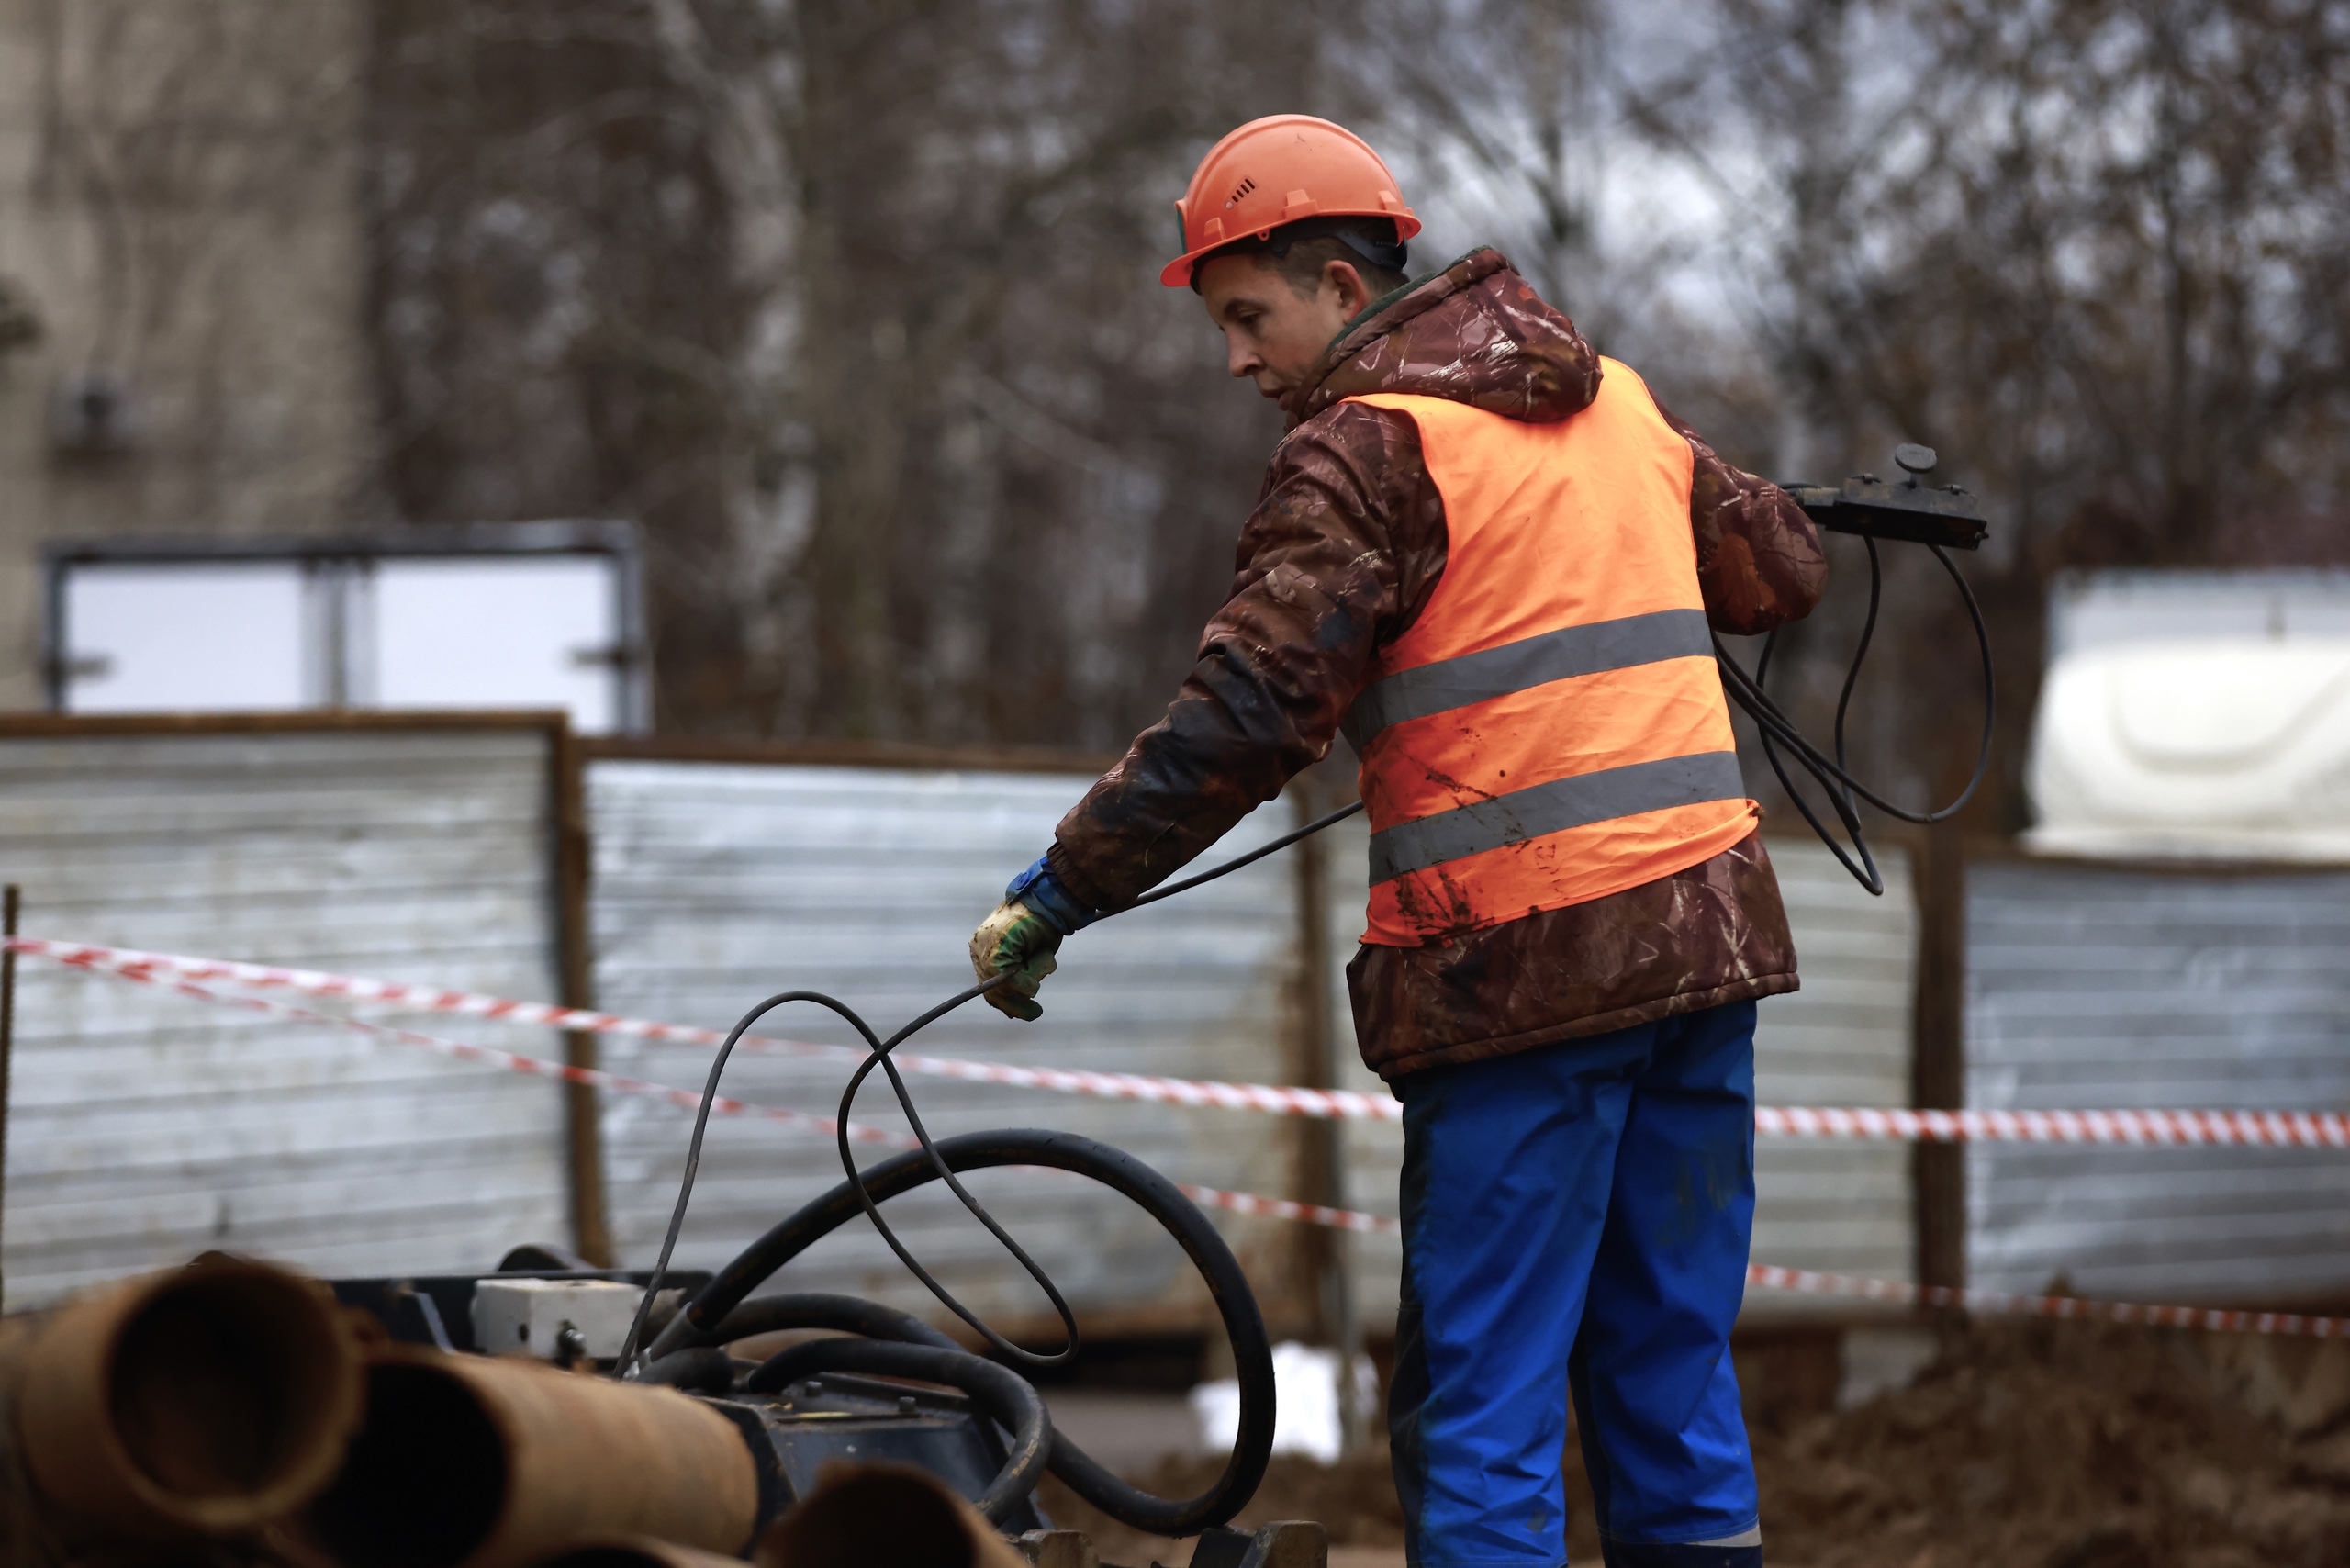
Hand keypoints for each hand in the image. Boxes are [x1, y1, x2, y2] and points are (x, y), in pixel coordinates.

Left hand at [968, 855, 1096, 1020]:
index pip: (990, 987)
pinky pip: (1009, 977)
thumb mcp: (1031, 957)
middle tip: (1036, 1013)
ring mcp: (985, 948)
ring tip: (1045, 958)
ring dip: (1031, 980)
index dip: (1008, 1003)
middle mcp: (980, 950)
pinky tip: (1041, 959)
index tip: (1027, 1012)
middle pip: (993, 993)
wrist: (1049, 900)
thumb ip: (1022, 977)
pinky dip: (1028, 976)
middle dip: (1017, 1005)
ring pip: (1004, 986)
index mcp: (985, 951)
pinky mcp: (995, 947)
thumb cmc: (1043, 926)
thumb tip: (1020, 1002)